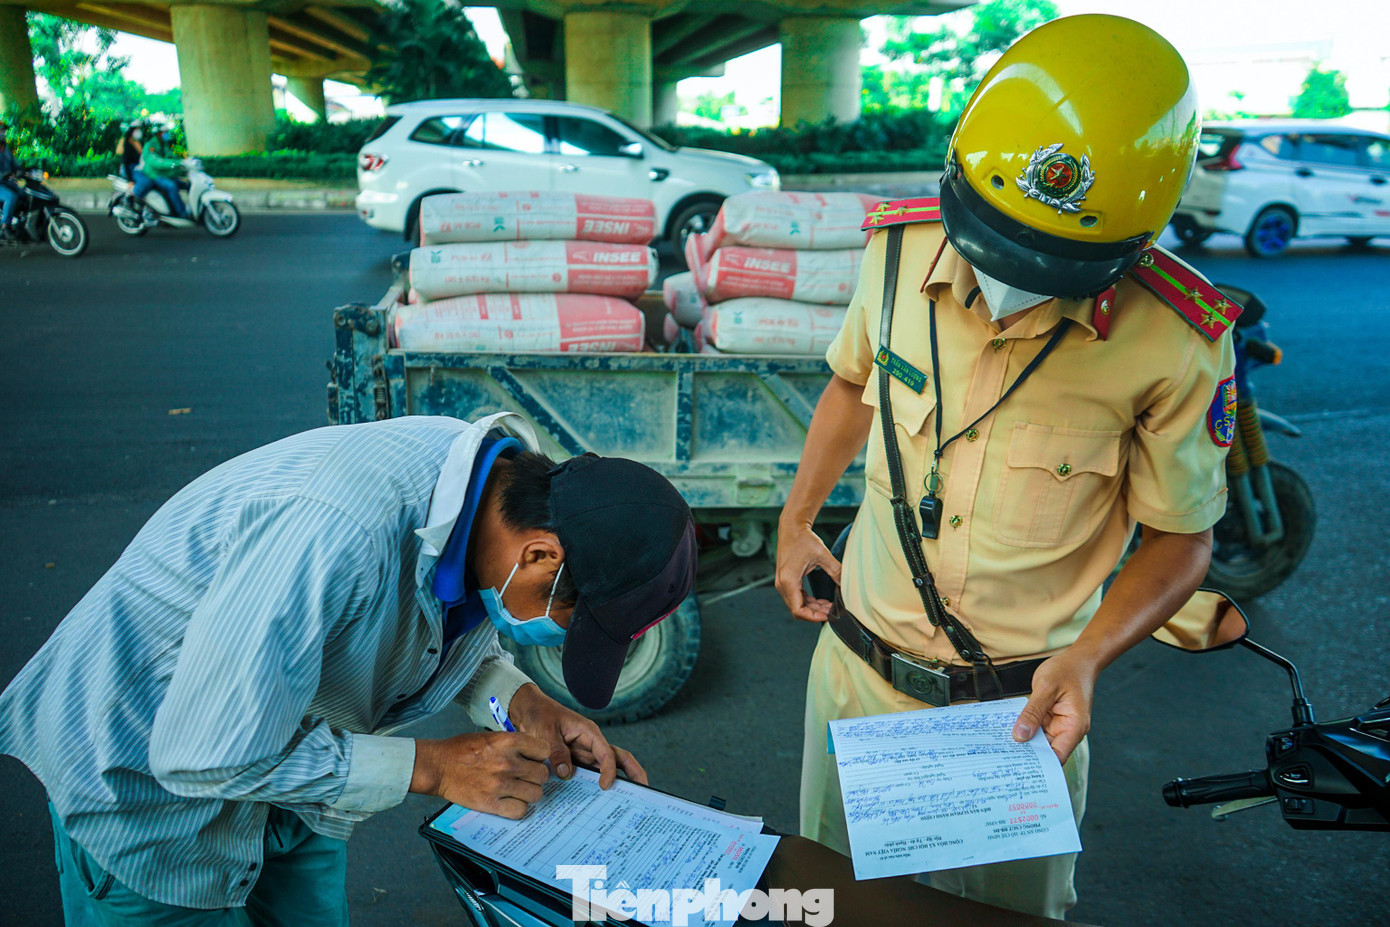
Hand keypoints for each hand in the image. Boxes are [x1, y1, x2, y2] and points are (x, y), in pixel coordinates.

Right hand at [410, 731, 550, 819]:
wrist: (438, 766)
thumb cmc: (462, 750)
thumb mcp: (491, 737)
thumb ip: (514, 744)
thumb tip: (534, 755)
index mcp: (508, 742)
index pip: (544, 751)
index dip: (539, 756)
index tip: (532, 760)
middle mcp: (507, 763)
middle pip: (543, 774)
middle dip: (535, 777)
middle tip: (525, 777)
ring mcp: (500, 784)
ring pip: (536, 794)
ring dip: (529, 793)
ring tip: (518, 790)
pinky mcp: (491, 803)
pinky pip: (520, 810)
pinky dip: (518, 808)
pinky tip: (510, 802)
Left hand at [508, 683, 646, 788]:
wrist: (528, 710)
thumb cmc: (539, 715)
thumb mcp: (545, 732)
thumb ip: (557, 752)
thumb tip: (567, 774)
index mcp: (589, 732)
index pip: (607, 753)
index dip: (609, 770)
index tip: (605, 786)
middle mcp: (592, 743)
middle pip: (619, 758)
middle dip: (634, 772)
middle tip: (644, 790)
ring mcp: (585, 752)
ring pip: (607, 767)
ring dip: (617, 781)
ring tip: (625, 800)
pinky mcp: (576, 759)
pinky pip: (589, 773)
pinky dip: (594, 784)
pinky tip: (595, 801)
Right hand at [774, 520, 839, 622]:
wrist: (792, 527)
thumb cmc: (804, 539)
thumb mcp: (823, 555)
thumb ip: (836, 570)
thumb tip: (848, 585)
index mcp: (789, 581)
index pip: (798, 610)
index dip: (814, 617)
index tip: (828, 615)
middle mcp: (782, 584)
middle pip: (797, 610)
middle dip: (816, 613)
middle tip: (833, 610)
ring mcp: (782, 583)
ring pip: (797, 605)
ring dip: (813, 608)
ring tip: (830, 605)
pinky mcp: (786, 580)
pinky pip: (796, 597)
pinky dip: (808, 601)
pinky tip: (821, 600)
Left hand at [1011, 651, 1098, 764]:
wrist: (1078, 660)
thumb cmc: (1067, 670)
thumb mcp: (1046, 688)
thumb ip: (1032, 712)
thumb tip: (1020, 736)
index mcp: (1074, 726)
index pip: (1057, 756)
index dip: (1039, 764)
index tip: (1017, 766)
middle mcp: (1069, 729)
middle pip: (1047, 751)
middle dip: (1027, 754)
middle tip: (1002, 756)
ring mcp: (1060, 725)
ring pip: (1040, 740)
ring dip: (1024, 741)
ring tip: (1001, 746)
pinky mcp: (1052, 719)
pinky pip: (1037, 728)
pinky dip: (1025, 729)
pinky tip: (1008, 730)